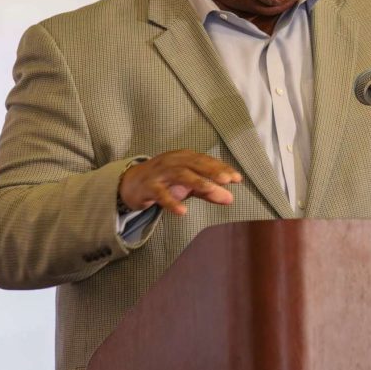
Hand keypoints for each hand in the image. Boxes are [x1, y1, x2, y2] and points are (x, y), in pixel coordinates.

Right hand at [118, 150, 241, 215]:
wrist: (132, 183)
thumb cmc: (165, 181)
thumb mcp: (188, 184)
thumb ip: (208, 191)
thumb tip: (230, 198)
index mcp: (185, 157)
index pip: (206, 161)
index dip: (222, 168)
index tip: (238, 178)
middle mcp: (173, 161)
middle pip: (195, 164)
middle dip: (212, 171)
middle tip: (227, 180)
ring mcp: (160, 173)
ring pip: (180, 175)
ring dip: (196, 182)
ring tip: (210, 190)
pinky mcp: (149, 187)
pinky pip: (161, 194)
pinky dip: (172, 202)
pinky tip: (183, 211)